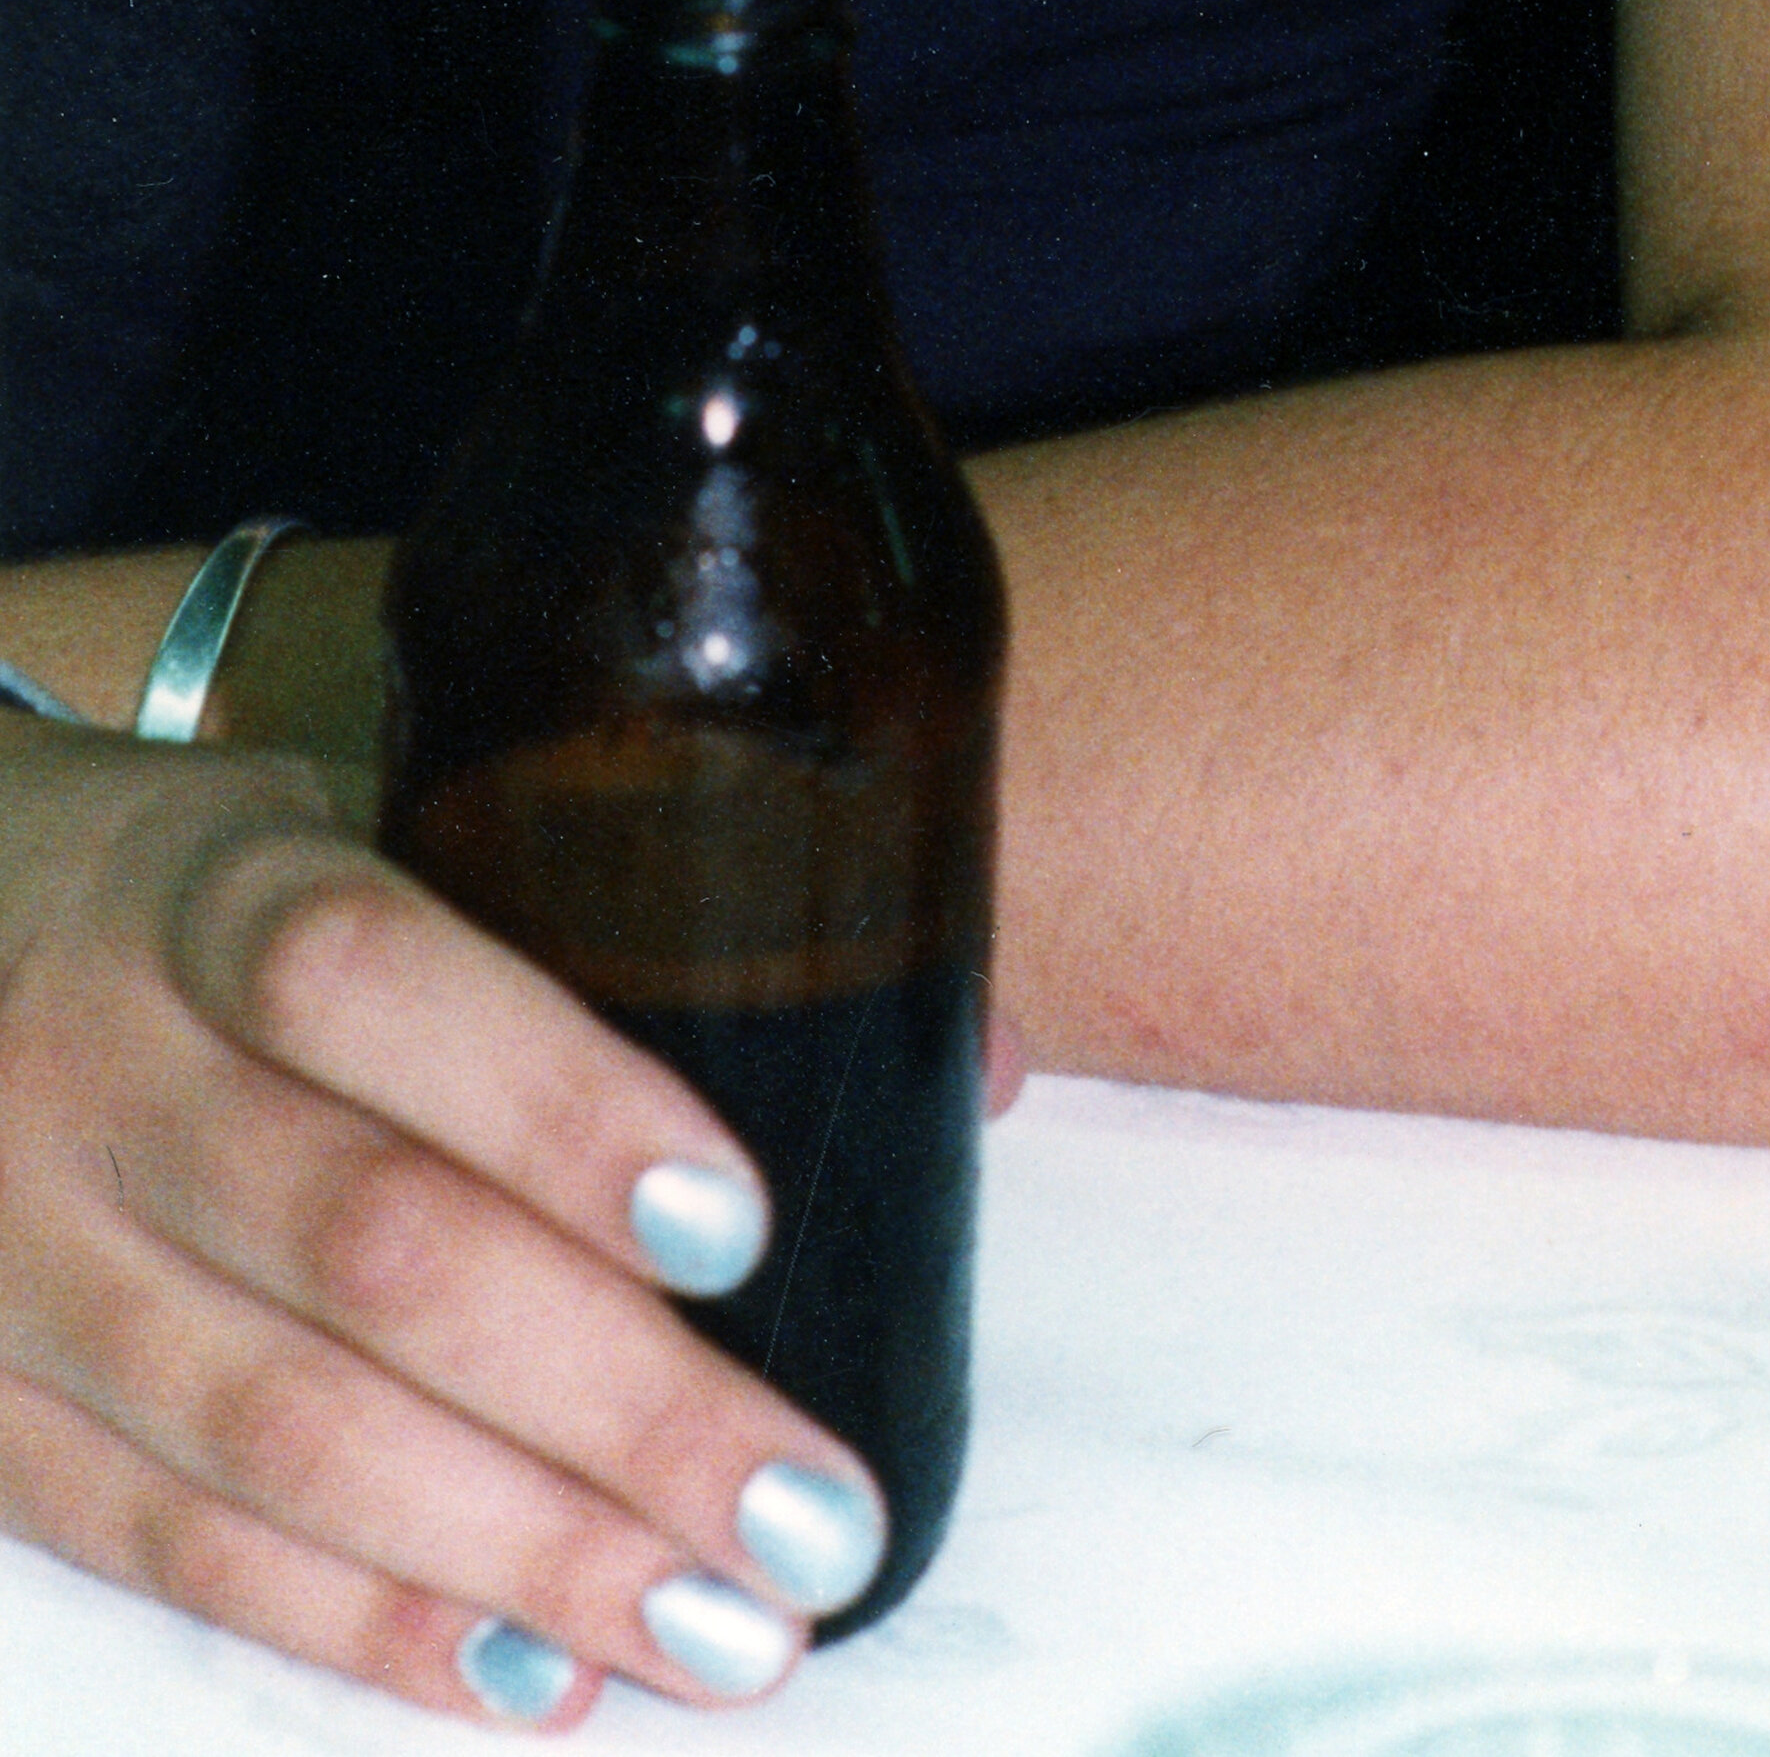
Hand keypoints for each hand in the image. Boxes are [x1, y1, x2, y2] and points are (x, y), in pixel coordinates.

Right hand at [0, 714, 892, 1721]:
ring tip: (723, 1632)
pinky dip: (361, 1628)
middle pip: (359, 1247)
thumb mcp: (357, 823)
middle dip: (610, 1405)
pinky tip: (531, 1673)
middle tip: (811, 1515)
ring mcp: (13, 1259)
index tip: (740, 1227)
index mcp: (202, 888)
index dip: (556, 1103)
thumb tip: (949, 1066)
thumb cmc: (219, 894)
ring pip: (272, 1434)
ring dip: (522, 1558)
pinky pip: (168, 1548)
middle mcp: (90, 1072)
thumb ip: (583, 929)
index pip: (369, 978)